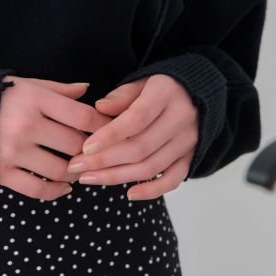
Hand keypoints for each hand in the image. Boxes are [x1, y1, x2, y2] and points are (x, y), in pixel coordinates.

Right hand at [0, 77, 114, 199]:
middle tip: (98, 152)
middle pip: (76, 145)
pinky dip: (56, 191)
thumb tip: (87, 92)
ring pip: (61, 170)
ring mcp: (13, 152)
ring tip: (80, 167)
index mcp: (34, 99)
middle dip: (91, 150)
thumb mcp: (27, 84)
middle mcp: (26, 126)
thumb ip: (58, 90)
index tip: (113, 131)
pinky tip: (64, 186)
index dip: (104, 126)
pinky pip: (39, 189)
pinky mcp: (2, 173)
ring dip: (76, 172)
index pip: (83, 116)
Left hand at [65, 74, 198, 199]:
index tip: (84, 147)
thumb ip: (121, 95)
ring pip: (151, 166)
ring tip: (88, 178)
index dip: (110, 135)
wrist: (200, 93)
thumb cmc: (161, 86)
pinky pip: (173, 180)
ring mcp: (188, 141)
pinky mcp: (191, 157)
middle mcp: (180, 119)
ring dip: (118, 176)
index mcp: (165, 94)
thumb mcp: (142, 80)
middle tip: (76, 167)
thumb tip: (99, 108)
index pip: (136, 119)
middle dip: (104, 160)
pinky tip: (129, 194)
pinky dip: (152, 190)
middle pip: (140, 147)